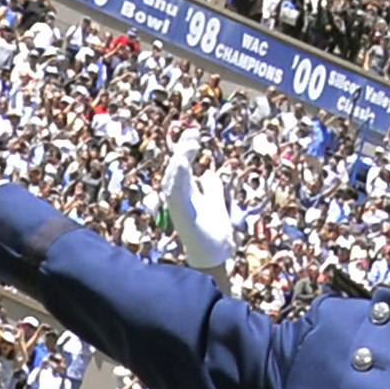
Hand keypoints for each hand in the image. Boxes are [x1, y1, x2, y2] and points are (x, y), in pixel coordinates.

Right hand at [165, 138, 235, 271]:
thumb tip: (208, 172)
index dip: (186, 150)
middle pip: (176, 169)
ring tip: (189, 144)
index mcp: (187, 194)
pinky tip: (183, 164)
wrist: (215, 255)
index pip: (182, 167)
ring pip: (173, 178)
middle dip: (183, 149)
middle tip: (193, 133)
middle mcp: (179, 198)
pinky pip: (176, 193)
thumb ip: (212, 188)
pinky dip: (178, 178)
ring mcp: (178, 207)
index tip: (194, 134)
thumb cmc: (213, 233)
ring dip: (180, 160)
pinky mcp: (181, 215)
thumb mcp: (216, 203)